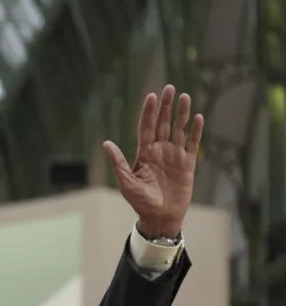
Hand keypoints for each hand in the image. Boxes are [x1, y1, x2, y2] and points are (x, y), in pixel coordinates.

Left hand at [103, 84, 203, 237]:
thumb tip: (106, 144)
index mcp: (144, 153)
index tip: (152, 96)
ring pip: (178, 129)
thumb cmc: (140, 202)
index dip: (149, 112)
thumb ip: (118, 162)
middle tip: (169, 88)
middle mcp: (159, 151)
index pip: (146, 127)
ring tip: (184, 96)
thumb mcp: (126, 182)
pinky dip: (196, 131)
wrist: (160, 217)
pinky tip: (198, 117)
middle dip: (165, 106)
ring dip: (181, 114)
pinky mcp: (188, 164)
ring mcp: (174, 156)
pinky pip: (192, 144)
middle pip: (162, 123)